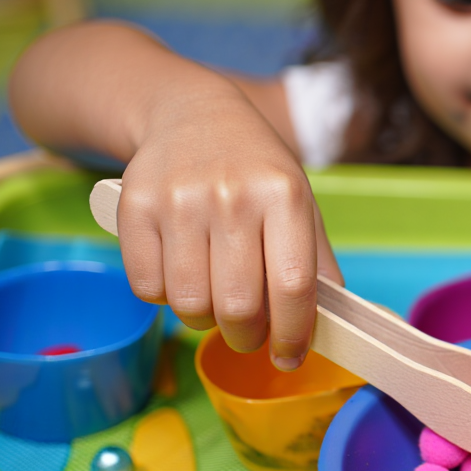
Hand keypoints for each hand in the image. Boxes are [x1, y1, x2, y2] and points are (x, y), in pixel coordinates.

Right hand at [116, 87, 341, 368]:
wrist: (192, 114)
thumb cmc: (256, 169)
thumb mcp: (301, 203)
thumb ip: (317, 263)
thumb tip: (336, 325)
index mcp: (284, 195)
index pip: (294, 286)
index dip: (292, 333)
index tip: (289, 356)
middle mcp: (232, 195)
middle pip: (237, 306)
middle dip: (246, 337)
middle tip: (249, 335)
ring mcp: (179, 200)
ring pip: (189, 304)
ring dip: (204, 320)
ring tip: (215, 301)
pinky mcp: (133, 208)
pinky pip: (147, 287)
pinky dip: (165, 297)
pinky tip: (181, 273)